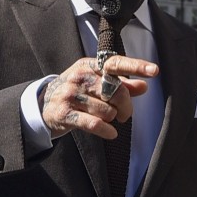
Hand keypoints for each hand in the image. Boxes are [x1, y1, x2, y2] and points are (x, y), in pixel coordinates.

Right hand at [40, 55, 158, 139]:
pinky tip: (110, 133)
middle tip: (125, 114)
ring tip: (108, 119)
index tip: (154, 71)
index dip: (136, 66)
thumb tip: (144, 85)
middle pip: (116, 91)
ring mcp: (71, 95)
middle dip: (126, 106)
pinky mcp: (65, 114)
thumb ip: (121, 84)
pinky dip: (107, 131)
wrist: (42, 105)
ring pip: (107, 110)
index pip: (115, 63)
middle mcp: (79, 77)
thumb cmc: (77, 92)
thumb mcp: (96, 83)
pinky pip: (95, 124)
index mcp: (89, 65)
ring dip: (113, 118)